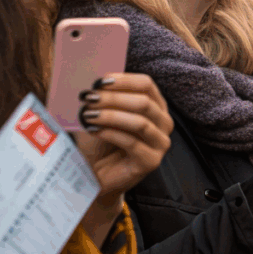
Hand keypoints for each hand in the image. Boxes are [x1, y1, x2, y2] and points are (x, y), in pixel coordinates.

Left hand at [73, 73, 173, 243]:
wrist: (94, 175)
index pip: (147, 84)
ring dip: (111, 115)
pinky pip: (132, 142)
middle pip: (143, 102)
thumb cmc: (99, 141)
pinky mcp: (151, 162)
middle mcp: (164, 123)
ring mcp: (161, 144)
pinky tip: (93, 130)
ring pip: (139, 122)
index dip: (123, 80)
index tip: (100, 81)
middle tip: (89, 98)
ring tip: (88, 114)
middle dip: (113, 98)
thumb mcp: (101, 113)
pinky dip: (110, 133)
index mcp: (155, 105)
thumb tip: (93, 78)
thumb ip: (103, 96)